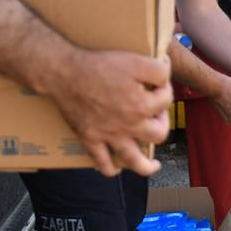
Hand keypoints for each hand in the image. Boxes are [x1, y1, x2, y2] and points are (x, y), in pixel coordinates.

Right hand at [50, 50, 172, 176]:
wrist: (64, 73)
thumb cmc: (97, 65)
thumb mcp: (134, 60)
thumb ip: (158, 70)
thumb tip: (166, 75)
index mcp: (141, 106)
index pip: (167, 100)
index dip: (166, 88)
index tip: (158, 82)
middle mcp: (128, 125)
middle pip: (158, 134)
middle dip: (162, 124)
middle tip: (157, 114)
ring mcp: (109, 136)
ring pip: (134, 160)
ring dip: (147, 165)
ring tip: (153, 164)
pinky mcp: (90, 139)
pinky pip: (103, 163)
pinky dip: (111, 169)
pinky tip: (117, 168)